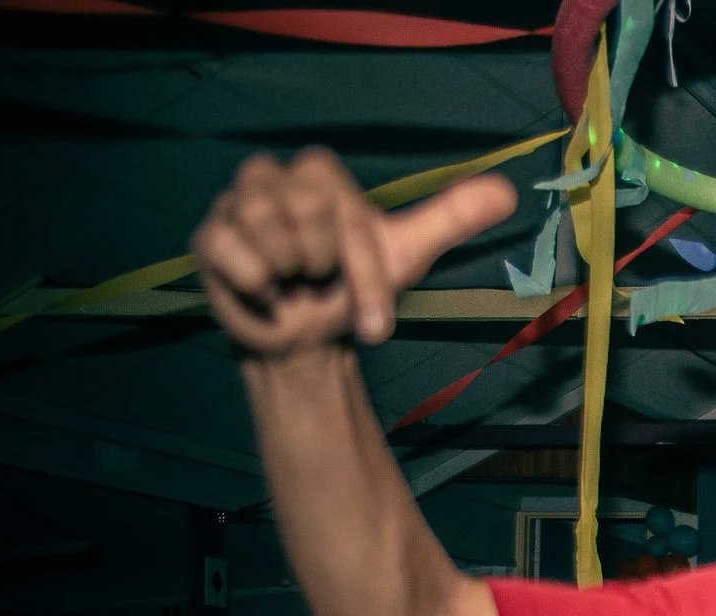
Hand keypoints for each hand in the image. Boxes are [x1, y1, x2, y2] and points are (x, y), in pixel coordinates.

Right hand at [192, 148, 516, 357]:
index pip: (344, 211)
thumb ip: (450, 218)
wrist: (307, 342)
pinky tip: (266, 294)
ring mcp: (234, 204)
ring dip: (291, 278)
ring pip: (268, 233)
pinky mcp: (207, 238)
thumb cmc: (354, 294)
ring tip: (294, 284)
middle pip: (306, 215)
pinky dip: (256, 284)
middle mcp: (272, 177)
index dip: (363, 271)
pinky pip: (232, 253)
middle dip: (326, 269)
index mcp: (319, 174)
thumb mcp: (407, 256)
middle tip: (323, 285)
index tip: (375, 320)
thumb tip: (508, 191)